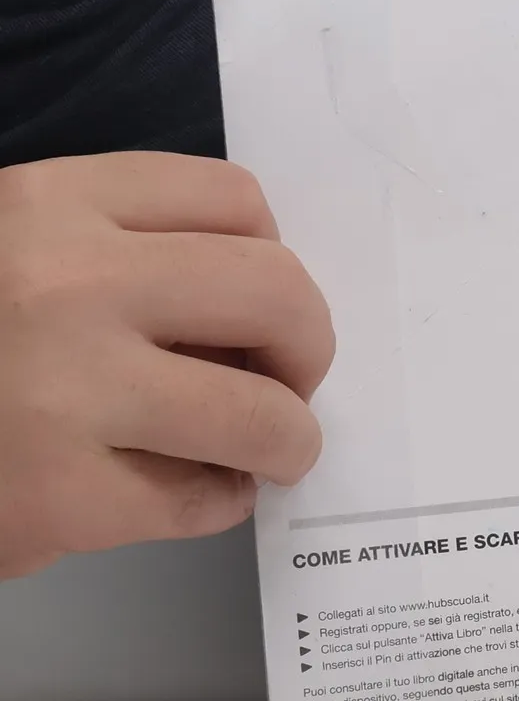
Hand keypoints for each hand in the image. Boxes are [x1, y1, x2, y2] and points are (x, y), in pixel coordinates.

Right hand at [0, 153, 333, 580]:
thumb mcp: (9, 246)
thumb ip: (112, 248)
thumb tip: (251, 304)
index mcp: (49, 204)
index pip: (235, 199)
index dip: (272, 255)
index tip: (257, 300)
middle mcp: (66, 285)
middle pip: (279, 295)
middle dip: (306, 345)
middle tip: (285, 378)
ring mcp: (64, 395)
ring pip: (262, 415)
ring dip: (286, 439)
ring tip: (266, 450)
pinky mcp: (57, 499)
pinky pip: (200, 501)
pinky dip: (218, 502)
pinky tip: (193, 492)